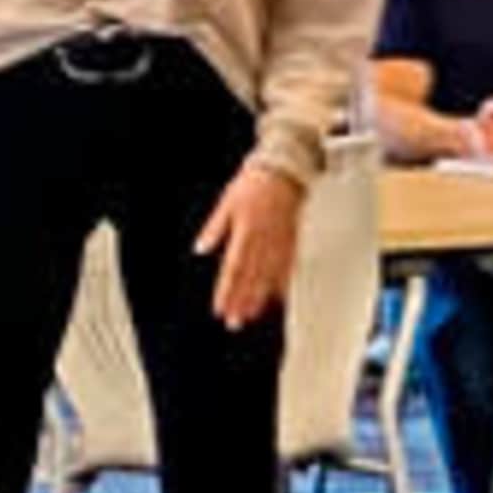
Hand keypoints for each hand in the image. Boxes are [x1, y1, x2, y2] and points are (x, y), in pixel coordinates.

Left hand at [193, 163, 302, 329]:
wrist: (284, 171)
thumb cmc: (253, 184)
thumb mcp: (226, 203)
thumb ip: (215, 228)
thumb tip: (201, 248)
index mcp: (245, 231)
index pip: (234, 268)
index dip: (227, 290)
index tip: (221, 307)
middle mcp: (264, 240)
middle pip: (251, 277)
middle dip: (242, 301)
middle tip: (236, 321)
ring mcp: (280, 242)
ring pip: (269, 276)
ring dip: (259, 298)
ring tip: (252, 314)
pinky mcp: (291, 240)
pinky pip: (287, 266)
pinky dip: (281, 284)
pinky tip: (277, 297)